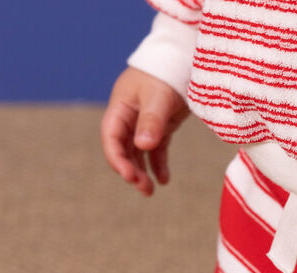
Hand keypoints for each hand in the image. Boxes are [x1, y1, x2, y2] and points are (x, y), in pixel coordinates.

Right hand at [101, 67, 188, 196]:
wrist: (185, 58)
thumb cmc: (167, 71)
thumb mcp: (158, 96)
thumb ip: (151, 121)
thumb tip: (143, 146)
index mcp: (121, 106)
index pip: (111, 137)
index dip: (117, 158)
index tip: (128, 176)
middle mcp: (129, 116)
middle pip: (123, 149)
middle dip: (131, 170)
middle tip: (143, 188)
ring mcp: (144, 122)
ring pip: (138, 153)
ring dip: (142, 172)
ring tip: (150, 191)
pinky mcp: (161, 127)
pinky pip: (156, 150)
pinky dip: (158, 165)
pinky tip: (164, 180)